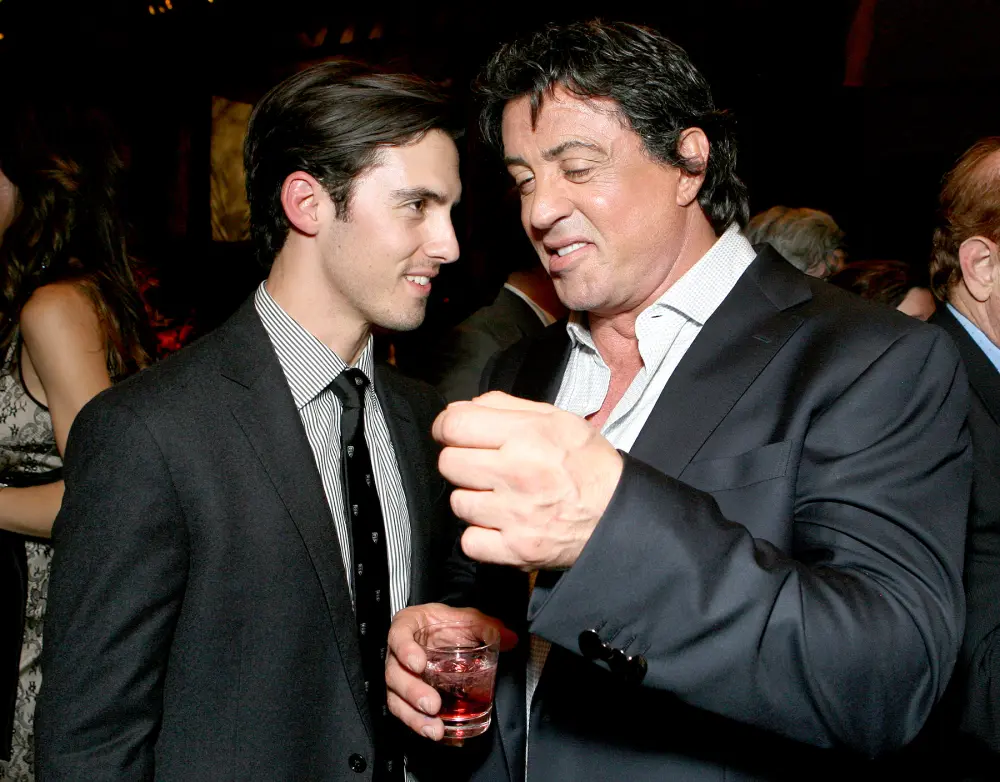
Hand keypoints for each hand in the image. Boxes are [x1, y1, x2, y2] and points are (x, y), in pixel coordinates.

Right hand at [385, 604, 515, 740]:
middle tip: (432, 704)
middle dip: (412, 693)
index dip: (405, 650)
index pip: (399, 635)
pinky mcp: (405, 696)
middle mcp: (398, 653)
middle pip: (395, 674)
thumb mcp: (466, 618)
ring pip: (396, 699)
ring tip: (434, 729)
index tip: (419, 664)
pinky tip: (437, 732)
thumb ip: (486, 626)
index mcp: (408, 626)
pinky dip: (420, 725)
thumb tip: (510, 638)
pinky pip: (406, 713)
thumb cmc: (445, 624)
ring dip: (414, 717)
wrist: (440, 633)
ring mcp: (400, 676)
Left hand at [433, 392, 622, 568]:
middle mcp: (517, 473)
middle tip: (483, 466)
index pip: (454, 424)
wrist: (620, 515)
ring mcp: (514, 515)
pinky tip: (500, 525)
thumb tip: (461, 409)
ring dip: (473, 499)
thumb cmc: (587, 464)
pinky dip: (480, 536)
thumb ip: (505, 407)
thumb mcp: (556, 419)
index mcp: (527, 435)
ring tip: (498, 496)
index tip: (453, 433)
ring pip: (458, 502)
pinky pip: (470, 541)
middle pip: (448, 463)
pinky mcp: (516, 550)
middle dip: (461, 461)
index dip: (447, 426)